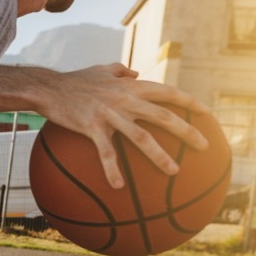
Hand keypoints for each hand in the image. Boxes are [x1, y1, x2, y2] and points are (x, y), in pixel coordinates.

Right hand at [41, 64, 209, 188]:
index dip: (189, 103)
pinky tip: (118, 186)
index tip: (207, 114)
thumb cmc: (74, 80)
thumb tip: (136, 73)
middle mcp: (125, 99)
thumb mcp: (101, 69)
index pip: (168, 92)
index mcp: (130, 87)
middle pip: (164, 116)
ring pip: (141, 137)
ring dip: (160, 155)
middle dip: (187, 131)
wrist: (48, 87)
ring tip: (174, 172)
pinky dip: (113, 169)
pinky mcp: (92, 127)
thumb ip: (121, 71)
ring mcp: (110, 114)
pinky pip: (106, 152)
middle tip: (204, 147)